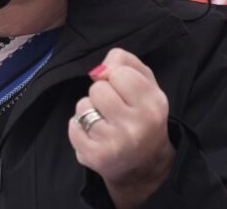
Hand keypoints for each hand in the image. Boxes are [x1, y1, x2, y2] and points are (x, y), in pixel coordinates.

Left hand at [68, 48, 174, 207]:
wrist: (143, 164)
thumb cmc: (142, 114)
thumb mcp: (146, 83)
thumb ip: (124, 62)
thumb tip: (97, 70)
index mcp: (154, 104)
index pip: (119, 72)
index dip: (117, 77)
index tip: (124, 90)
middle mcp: (137, 126)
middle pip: (98, 88)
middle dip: (102, 94)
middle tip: (114, 109)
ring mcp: (115, 143)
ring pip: (83, 106)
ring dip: (89, 110)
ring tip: (105, 122)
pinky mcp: (95, 156)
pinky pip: (73, 126)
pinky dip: (79, 127)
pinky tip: (95, 135)